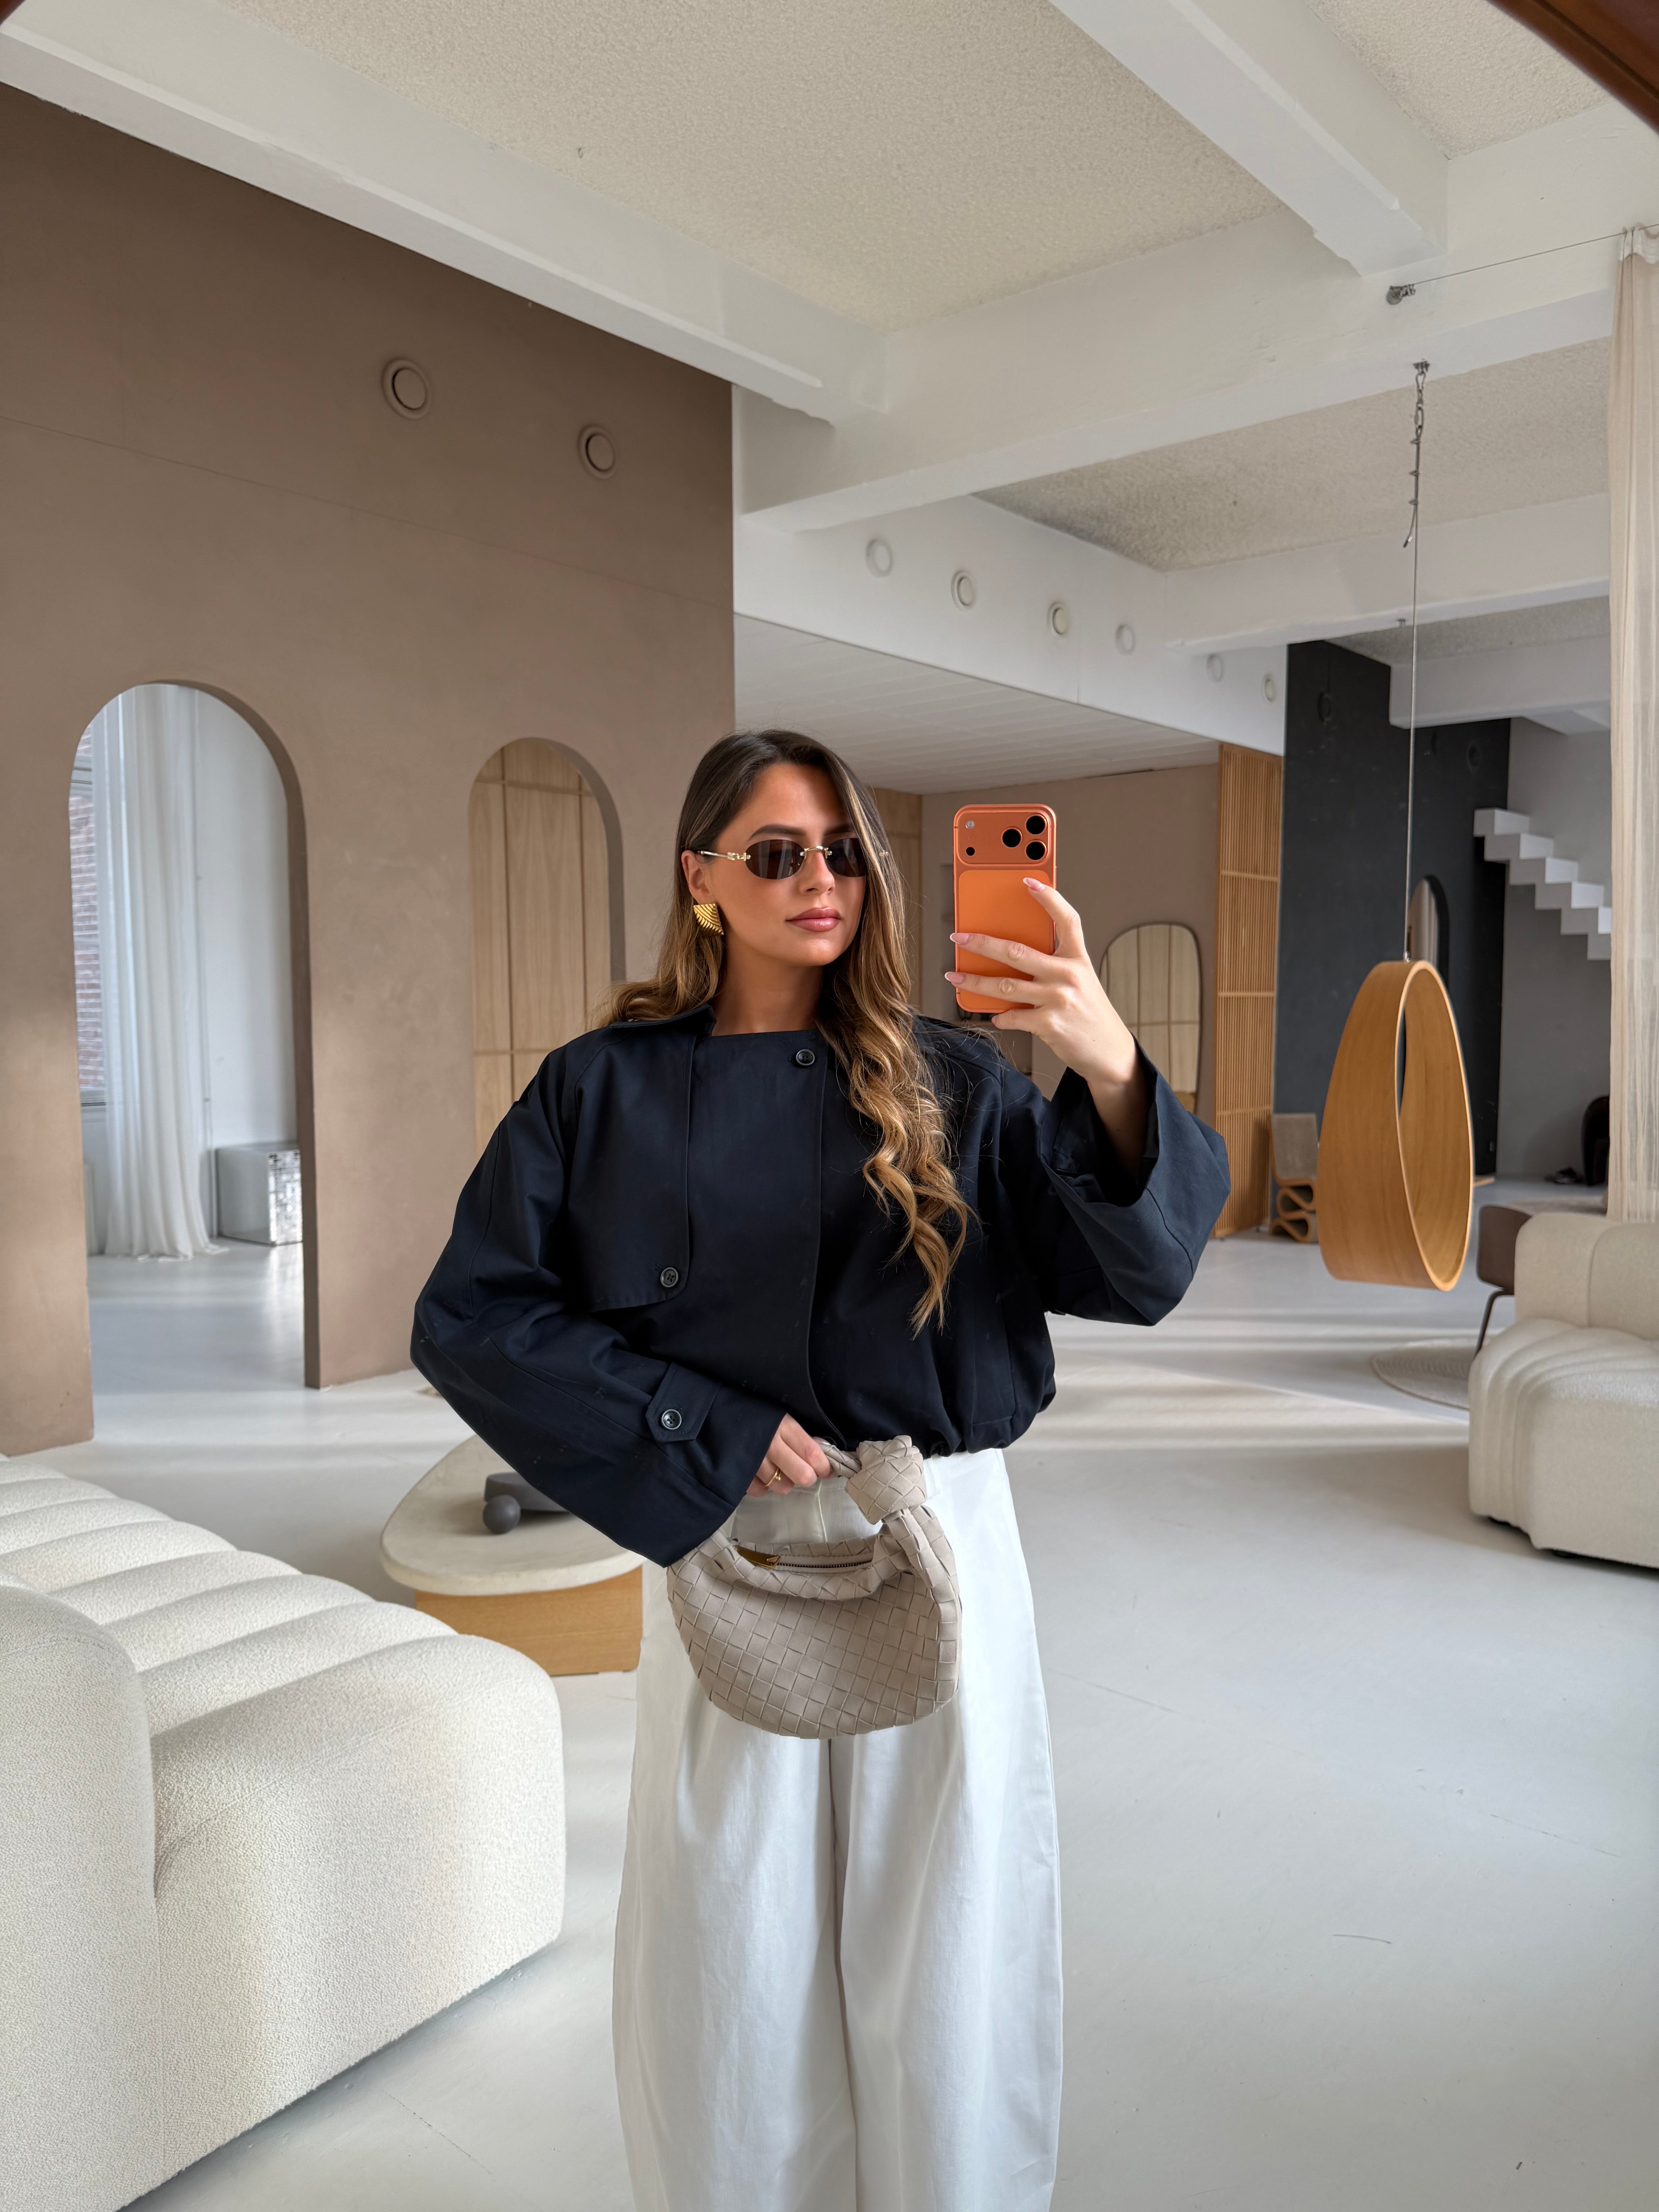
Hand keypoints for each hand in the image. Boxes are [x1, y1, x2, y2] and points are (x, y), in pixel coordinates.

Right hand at [747, 1413, 831, 1496]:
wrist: (715, 1413)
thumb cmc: (753, 1413)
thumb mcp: (779, 1416)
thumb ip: (799, 1435)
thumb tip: (821, 1452)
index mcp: (783, 1426)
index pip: (812, 1453)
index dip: (824, 1466)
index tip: (826, 1470)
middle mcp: (770, 1445)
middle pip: (802, 1475)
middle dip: (807, 1477)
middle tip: (803, 1471)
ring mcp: (753, 1461)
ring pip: (783, 1487)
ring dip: (784, 1482)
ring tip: (778, 1469)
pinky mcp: (739, 1474)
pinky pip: (761, 1491)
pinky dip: (764, 1485)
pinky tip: (761, 1473)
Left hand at [946, 879, 1147, 1166]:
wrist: (1108, 1051)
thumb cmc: (1088, 1011)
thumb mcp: (1080, 980)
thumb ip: (1053, 965)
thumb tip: (1010, 955)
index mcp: (1078, 959)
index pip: (1066, 919)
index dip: (1049, 898)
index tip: (1028, 881)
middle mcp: (1069, 975)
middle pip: (1018, 951)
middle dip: (983, 942)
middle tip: (959, 936)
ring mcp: (1058, 1000)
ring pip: (1005, 985)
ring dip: (975, 980)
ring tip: (955, 975)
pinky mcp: (1049, 1024)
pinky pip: (1012, 1016)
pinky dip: (999, 1016)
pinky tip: (995, 1015)